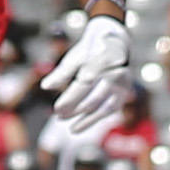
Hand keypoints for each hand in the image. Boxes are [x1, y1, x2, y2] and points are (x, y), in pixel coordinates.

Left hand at [39, 15, 135, 148]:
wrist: (116, 42)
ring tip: (69, 127)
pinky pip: (110, 109)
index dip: (70, 98)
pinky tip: (78, 126)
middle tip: (58, 115)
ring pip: (103, 106)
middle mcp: (116, 73)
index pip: (84, 83)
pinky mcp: (125, 93)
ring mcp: (123, 84)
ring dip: (85, 118)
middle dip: (75, 108)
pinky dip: (94, 119)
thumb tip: (45, 86)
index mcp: (102, 60)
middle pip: (93, 96)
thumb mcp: (75, 56)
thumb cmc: (90, 50)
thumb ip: (61, 72)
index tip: (57, 109)